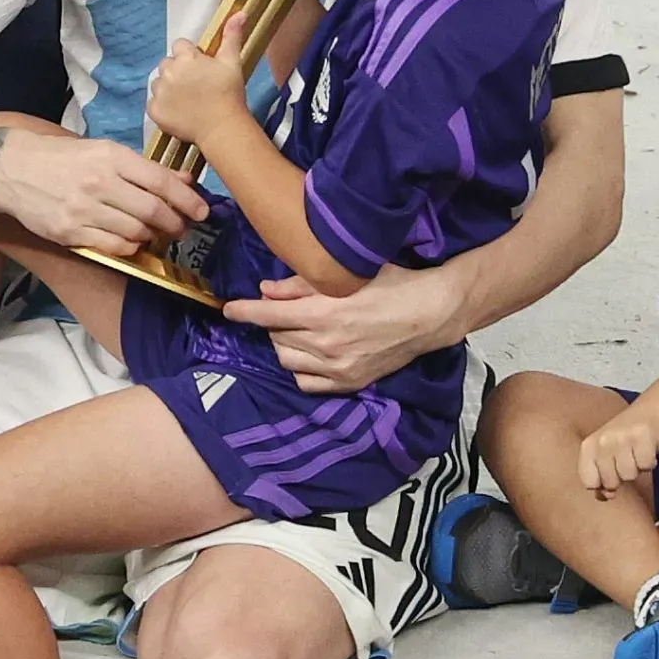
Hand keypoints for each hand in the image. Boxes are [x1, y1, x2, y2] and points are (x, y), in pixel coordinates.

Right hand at [0, 124, 210, 255]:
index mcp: (110, 157)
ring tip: (156, 233)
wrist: (10, 169)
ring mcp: (83, 210)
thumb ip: (143, 168)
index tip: (201, 210)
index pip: (160, 181)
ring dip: (153, 237)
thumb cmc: (61, 157)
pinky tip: (132, 241)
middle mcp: (99, 183)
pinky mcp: (70, 232)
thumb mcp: (103, 151)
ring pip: (136, 233)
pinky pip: (113, 247)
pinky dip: (130, 247)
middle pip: (152, 212)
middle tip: (182, 227)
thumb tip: (184, 181)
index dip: (186, 199)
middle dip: (175, 223)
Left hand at [147, 12, 252, 148]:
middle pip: (167, 64)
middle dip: (177, 71)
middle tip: (195, 86)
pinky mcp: (154, 110)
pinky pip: (153, 103)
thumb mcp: (232, 62)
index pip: (180, 46)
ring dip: (168, 88)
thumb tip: (240, 12)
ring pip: (158, 83)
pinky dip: (162, 106)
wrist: (222, 128)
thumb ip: (232, 36)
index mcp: (185, 57)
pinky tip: (178, 112)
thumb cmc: (229, 94)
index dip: (190, 56)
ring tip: (187, 100)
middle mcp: (168, 71)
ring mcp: (160, 91)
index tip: (201, 69)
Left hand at [221, 263, 461, 393]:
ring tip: (298, 332)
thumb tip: (266, 290)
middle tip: (287, 311)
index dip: (244, 311)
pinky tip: (309, 355)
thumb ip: (302, 284)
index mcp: (324, 312)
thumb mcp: (347, 275)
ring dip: (284, 344)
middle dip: (273, 323)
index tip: (229, 309)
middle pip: (276, 337)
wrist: (429, 315)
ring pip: (287, 360)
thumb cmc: (391, 285)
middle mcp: (327, 343)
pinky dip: (300, 368)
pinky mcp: (349, 383)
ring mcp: (338, 367)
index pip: (269, 315)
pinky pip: (306, 382)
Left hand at [579, 399, 658, 493]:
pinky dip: (650, 462)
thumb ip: (600, 478)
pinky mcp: (642, 436)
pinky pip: (646, 466)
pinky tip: (647, 449)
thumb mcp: (605, 456)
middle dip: (622, 478)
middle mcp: (602, 441)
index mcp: (588, 447)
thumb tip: (604, 497)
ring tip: (636, 453)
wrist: (649, 412)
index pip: (589, 483)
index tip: (610, 474)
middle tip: (626, 460)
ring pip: (630, 476)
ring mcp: (621, 438)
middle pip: (611, 483)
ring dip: (637, 469)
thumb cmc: (624, 440)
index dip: (602, 485)